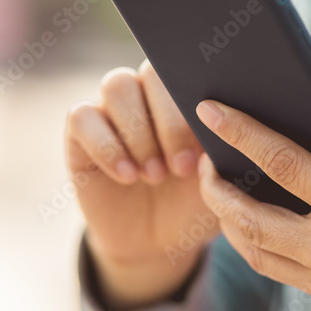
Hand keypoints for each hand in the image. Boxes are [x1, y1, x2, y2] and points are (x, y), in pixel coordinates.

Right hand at [65, 60, 218, 310]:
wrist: (157, 240)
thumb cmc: (194, 203)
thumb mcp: (218, 180)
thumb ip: (223, 146)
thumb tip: (230, 119)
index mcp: (184, 97)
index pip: (187, 70)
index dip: (194, 106)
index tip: (204, 151)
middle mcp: (147, 93)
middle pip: (150, 73)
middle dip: (170, 123)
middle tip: (182, 168)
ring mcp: (111, 109)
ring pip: (117, 86)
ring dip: (140, 133)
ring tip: (156, 175)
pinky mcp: (80, 133)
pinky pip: (82, 117)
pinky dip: (107, 146)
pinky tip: (128, 176)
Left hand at [194, 88, 310, 310]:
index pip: (283, 165)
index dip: (242, 133)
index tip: (211, 111)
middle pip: (249, 219)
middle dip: (215, 188)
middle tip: (204, 161)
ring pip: (258, 254)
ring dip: (231, 223)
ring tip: (223, 194)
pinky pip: (285, 275)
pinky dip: (263, 247)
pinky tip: (266, 226)